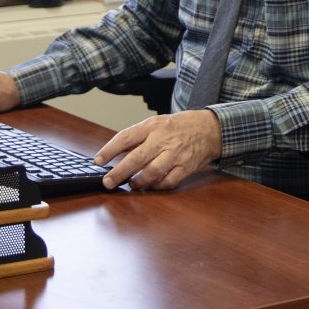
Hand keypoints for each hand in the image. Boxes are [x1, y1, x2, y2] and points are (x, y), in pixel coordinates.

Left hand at [94, 111, 221, 190]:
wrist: (210, 128)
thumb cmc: (180, 126)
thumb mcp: (158, 122)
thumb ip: (139, 136)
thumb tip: (117, 152)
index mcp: (153, 126)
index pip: (126, 137)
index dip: (110, 150)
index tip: (98, 160)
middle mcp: (163, 139)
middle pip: (137, 158)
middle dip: (119, 172)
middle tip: (108, 182)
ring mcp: (175, 154)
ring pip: (152, 172)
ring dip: (138, 182)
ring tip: (131, 184)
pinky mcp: (186, 167)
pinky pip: (168, 182)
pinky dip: (157, 186)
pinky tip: (151, 186)